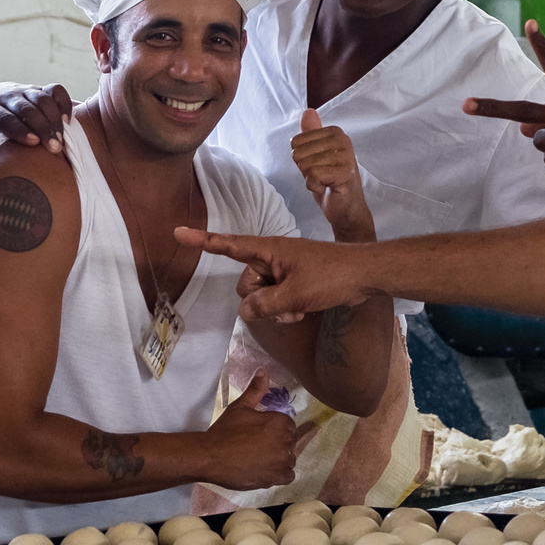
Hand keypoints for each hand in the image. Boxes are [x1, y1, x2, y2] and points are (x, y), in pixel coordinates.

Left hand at [0, 82, 75, 177]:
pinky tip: (68, 122)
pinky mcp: (40, 89)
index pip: (3, 116)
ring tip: (62, 141)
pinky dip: (64, 103)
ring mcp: (25, 91)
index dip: (18, 128)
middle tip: (55, 148)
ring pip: (42, 98)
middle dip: (42, 126)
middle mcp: (7, 96)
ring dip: (55, 119)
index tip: (33, 143)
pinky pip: (55, 90)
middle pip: (26, 107)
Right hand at [177, 228, 369, 321]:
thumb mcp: (294, 295)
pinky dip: (287, 308)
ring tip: (299, 311)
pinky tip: (304, 313)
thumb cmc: (331, 277)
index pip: (230, 245)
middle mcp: (274, 256)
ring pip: (264, 294)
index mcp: (270, 250)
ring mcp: (286, 269)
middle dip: (260, 299)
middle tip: (285, 306)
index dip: (203, 240)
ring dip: (277, 308)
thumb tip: (244, 309)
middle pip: (247, 282)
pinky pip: (279, 298)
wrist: (366, 276)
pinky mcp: (297, 280)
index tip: (179, 232)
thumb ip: (264, 304)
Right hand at [202, 371, 296, 488]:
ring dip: (279, 460)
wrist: (211, 456)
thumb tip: (263, 370)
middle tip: (257, 446)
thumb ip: (256, 389)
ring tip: (260, 459)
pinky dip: (279, 474)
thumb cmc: (225, 430)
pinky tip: (265, 470)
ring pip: (289, 459)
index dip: (275, 429)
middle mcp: (285, 442)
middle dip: (277, 444)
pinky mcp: (275, 478)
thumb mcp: (240, 407)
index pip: (288, 426)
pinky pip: (287, 476)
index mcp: (280, 422)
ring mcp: (281, 461)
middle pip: (289, 443)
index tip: (261, 433)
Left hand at [290, 109, 374, 241]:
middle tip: (323, 176)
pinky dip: (315, 187)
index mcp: (335, 133)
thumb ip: (311, 134)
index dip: (302, 160)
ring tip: (326, 182)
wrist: (347, 209)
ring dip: (312, 180)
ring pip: (305, 165)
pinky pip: (313, 176)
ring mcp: (346, 156)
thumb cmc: (331, 182)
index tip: (319, 166)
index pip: (296, 142)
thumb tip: (307, 111)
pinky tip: (328, 188)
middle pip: (299, 153)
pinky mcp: (344, 173)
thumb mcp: (316, 156)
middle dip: (306, 170)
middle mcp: (343, 140)